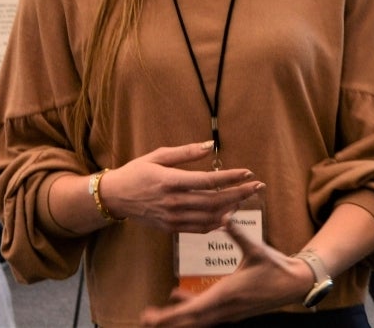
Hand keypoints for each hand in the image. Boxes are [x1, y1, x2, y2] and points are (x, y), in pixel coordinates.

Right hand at [101, 142, 263, 233]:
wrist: (115, 197)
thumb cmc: (137, 172)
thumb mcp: (159, 155)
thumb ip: (185, 152)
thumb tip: (210, 145)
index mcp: (170, 181)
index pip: (208, 181)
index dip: (230, 178)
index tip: (248, 172)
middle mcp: (173, 202)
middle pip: (214, 201)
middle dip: (239, 193)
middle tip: (257, 186)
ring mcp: (172, 218)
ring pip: (209, 217)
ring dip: (231, 208)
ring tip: (246, 198)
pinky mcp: (170, 228)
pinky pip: (198, 228)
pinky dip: (216, 223)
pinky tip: (228, 214)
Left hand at [139, 213, 313, 325]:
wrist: (293, 284)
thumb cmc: (275, 266)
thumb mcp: (256, 248)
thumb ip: (239, 233)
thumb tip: (225, 215)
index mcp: (226, 294)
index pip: (192, 311)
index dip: (170, 316)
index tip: (152, 317)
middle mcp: (224, 308)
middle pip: (189, 321)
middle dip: (167, 321)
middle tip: (145, 318)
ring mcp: (228, 312)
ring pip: (197, 319)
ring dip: (178, 317)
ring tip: (156, 314)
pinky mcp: (231, 309)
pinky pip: (206, 313)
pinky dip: (190, 307)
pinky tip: (178, 295)